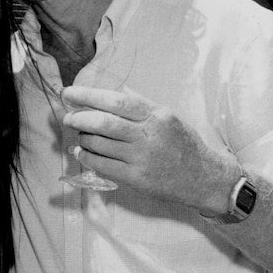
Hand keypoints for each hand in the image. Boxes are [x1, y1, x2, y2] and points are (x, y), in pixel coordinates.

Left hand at [61, 86, 238, 213]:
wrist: (203, 177)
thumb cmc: (184, 144)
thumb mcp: (169, 116)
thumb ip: (142, 105)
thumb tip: (110, 95)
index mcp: (156, 115)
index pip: (116, 101)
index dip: (88, 96)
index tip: (69, 94)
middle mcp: (149, 135)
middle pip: (104, 123)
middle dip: (79, 118)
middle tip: (68, 117)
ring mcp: (142, 158)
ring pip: (100, 144)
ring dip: (83, 138)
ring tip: (80, 135)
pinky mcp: (137, 179)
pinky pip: (103, 166)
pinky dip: (88, 158)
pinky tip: (83, 153)